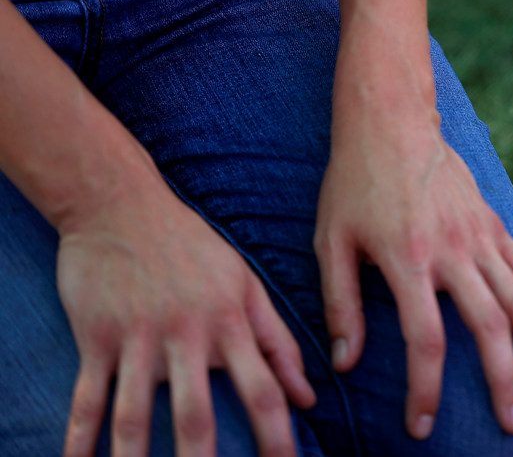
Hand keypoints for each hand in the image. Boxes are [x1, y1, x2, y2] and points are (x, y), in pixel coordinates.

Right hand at [57, 167, 315, 456]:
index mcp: (230, 321)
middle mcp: (186, 334)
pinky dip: (79, 439)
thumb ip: (278, 341)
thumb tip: (309, 398)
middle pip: (197, 413)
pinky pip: (86, 397)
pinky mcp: (96, 337)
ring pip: (134, 414)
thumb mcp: (246, 284)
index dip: (278, 437)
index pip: (262, 390)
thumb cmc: (193, 246)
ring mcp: (137, 337)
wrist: (122, 204)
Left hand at [314, 100, 512, 439]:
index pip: (425, 338)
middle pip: (491, 325)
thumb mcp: (331, 241)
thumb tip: (344, 364)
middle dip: (508, 381)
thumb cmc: (354, 183)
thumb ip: (341, 304)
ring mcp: (482, 237)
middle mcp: (454, 250)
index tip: (422, 427)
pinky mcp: (497, 227)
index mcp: (409, 258)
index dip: (425, 389)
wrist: (392, 121)